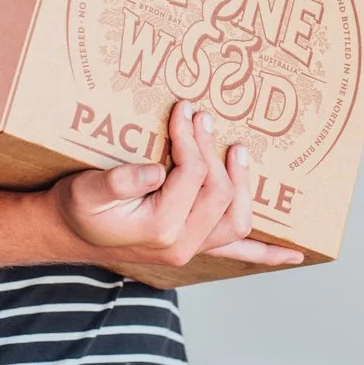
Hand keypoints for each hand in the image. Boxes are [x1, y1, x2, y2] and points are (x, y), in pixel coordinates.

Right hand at [52, 101, 304, 277]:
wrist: (69, 233)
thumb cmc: (77, 209)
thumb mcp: (85, 190)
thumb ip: (117, 182)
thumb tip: (155, 171)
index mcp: (160, 229)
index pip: (193, 175)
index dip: (189, 138)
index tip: (184, 109)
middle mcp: (183, 245)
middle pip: (220, 194)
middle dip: (212, 152)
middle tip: (203, 119)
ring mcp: (193, 249)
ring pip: (237, 220)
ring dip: (244, 186)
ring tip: (238, 151)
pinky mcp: (195, 247)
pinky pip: (239, 253)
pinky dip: (268, 254)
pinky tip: (294, 254)